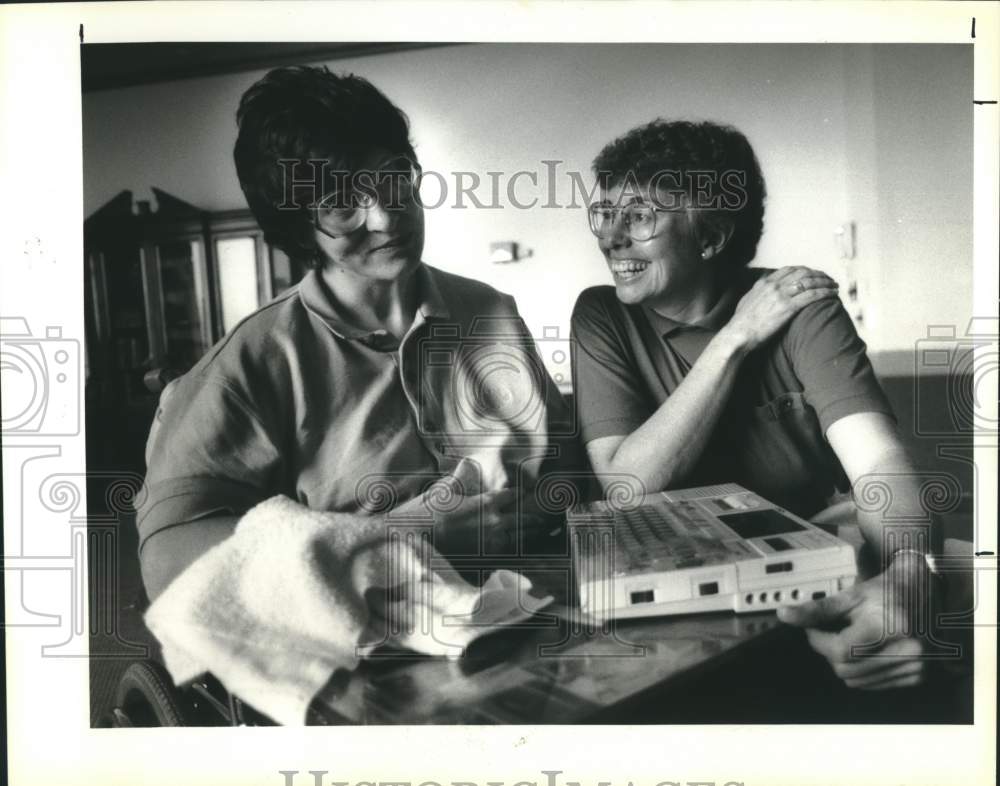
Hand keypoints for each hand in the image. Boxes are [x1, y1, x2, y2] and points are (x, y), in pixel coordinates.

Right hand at [392, 483, 556, 556]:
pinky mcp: (482, 560)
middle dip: (538, 515)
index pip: (512, 495)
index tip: (532, 491)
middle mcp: (493, 523)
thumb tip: (467, 462)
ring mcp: (489, 543)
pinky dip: (517, 550)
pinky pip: (506, 555)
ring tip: (547, 530)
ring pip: (519, 537)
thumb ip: (460, 477)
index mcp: (485, 503)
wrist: (411, 542)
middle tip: (552, 515)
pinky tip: (525, 549)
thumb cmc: (424, 514)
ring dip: (533, 533)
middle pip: (523, 518)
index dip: (522, 493)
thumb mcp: (442, 491)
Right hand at [721, 266, 838, 351]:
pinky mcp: (788, 307)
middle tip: (828, 279)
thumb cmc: (741, 324)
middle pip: (803, 273)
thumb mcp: (746, 301)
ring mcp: (781, 295)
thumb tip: (760, 288)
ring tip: (834, 286)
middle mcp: (774, 285)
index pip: (790, 269)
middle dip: (818, 274)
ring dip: (825, 282)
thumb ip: (756, 292)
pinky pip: (812, 295)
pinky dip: (825, 292)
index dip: (805, 270)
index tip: (813, 274)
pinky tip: (833, 294)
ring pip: (810, 282)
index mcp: (765, 283)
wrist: (738, 334)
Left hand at [777, 560, 933, 689]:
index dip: (818, 641)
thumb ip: (817, 609)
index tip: (813, 629)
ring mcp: (916, 666)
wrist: (923, 591)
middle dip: (829, 652)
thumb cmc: (884, 591)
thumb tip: (784, 615)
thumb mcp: (851, 595)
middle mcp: (908, 650)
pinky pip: (872, 684)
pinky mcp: (917, 676)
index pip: (840, 650)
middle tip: (830, 633)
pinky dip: (861, 670)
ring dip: (844, 663)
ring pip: (857, 681)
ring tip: (851, 639)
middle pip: (846, 669)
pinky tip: (866, 650)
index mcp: (891, 625)